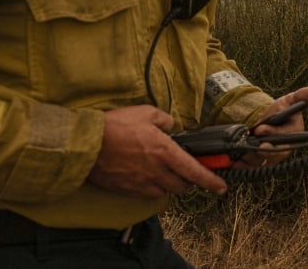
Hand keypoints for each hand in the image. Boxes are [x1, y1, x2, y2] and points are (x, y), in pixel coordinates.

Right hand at [88, 105, 226, 197]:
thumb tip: (171, 127)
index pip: (195, 171)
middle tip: (188, 173)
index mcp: (165, 152)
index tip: (221, 186)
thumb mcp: (146, 113)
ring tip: (167, 173)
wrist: (86, 144)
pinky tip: (148, 177)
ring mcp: (141, 183)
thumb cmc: (116, 126)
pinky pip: (147, 194)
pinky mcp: (127, 190)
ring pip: (165, 191)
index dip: (211, 180)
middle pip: (182, 186)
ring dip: (170, 184)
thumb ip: (165, 120)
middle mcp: (156, 171)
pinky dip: (153, 188)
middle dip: (190, 181)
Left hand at [239, 86, 307, 169]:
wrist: (266, 121)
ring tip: (242, 154)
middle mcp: (285, 147)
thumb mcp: (289, 101)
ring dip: (253, 159)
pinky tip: (236, 163)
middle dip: (265, 151)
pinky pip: (253, 168)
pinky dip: (244, 166)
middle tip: (255, 147)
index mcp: (295, 133)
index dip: (275, 133)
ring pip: (264, 162)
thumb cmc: (281, 110)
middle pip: (277, 153)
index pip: (287, 136)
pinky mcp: (262, 162)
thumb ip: (300, 96)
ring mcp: (273, 156)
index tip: (261, 129)